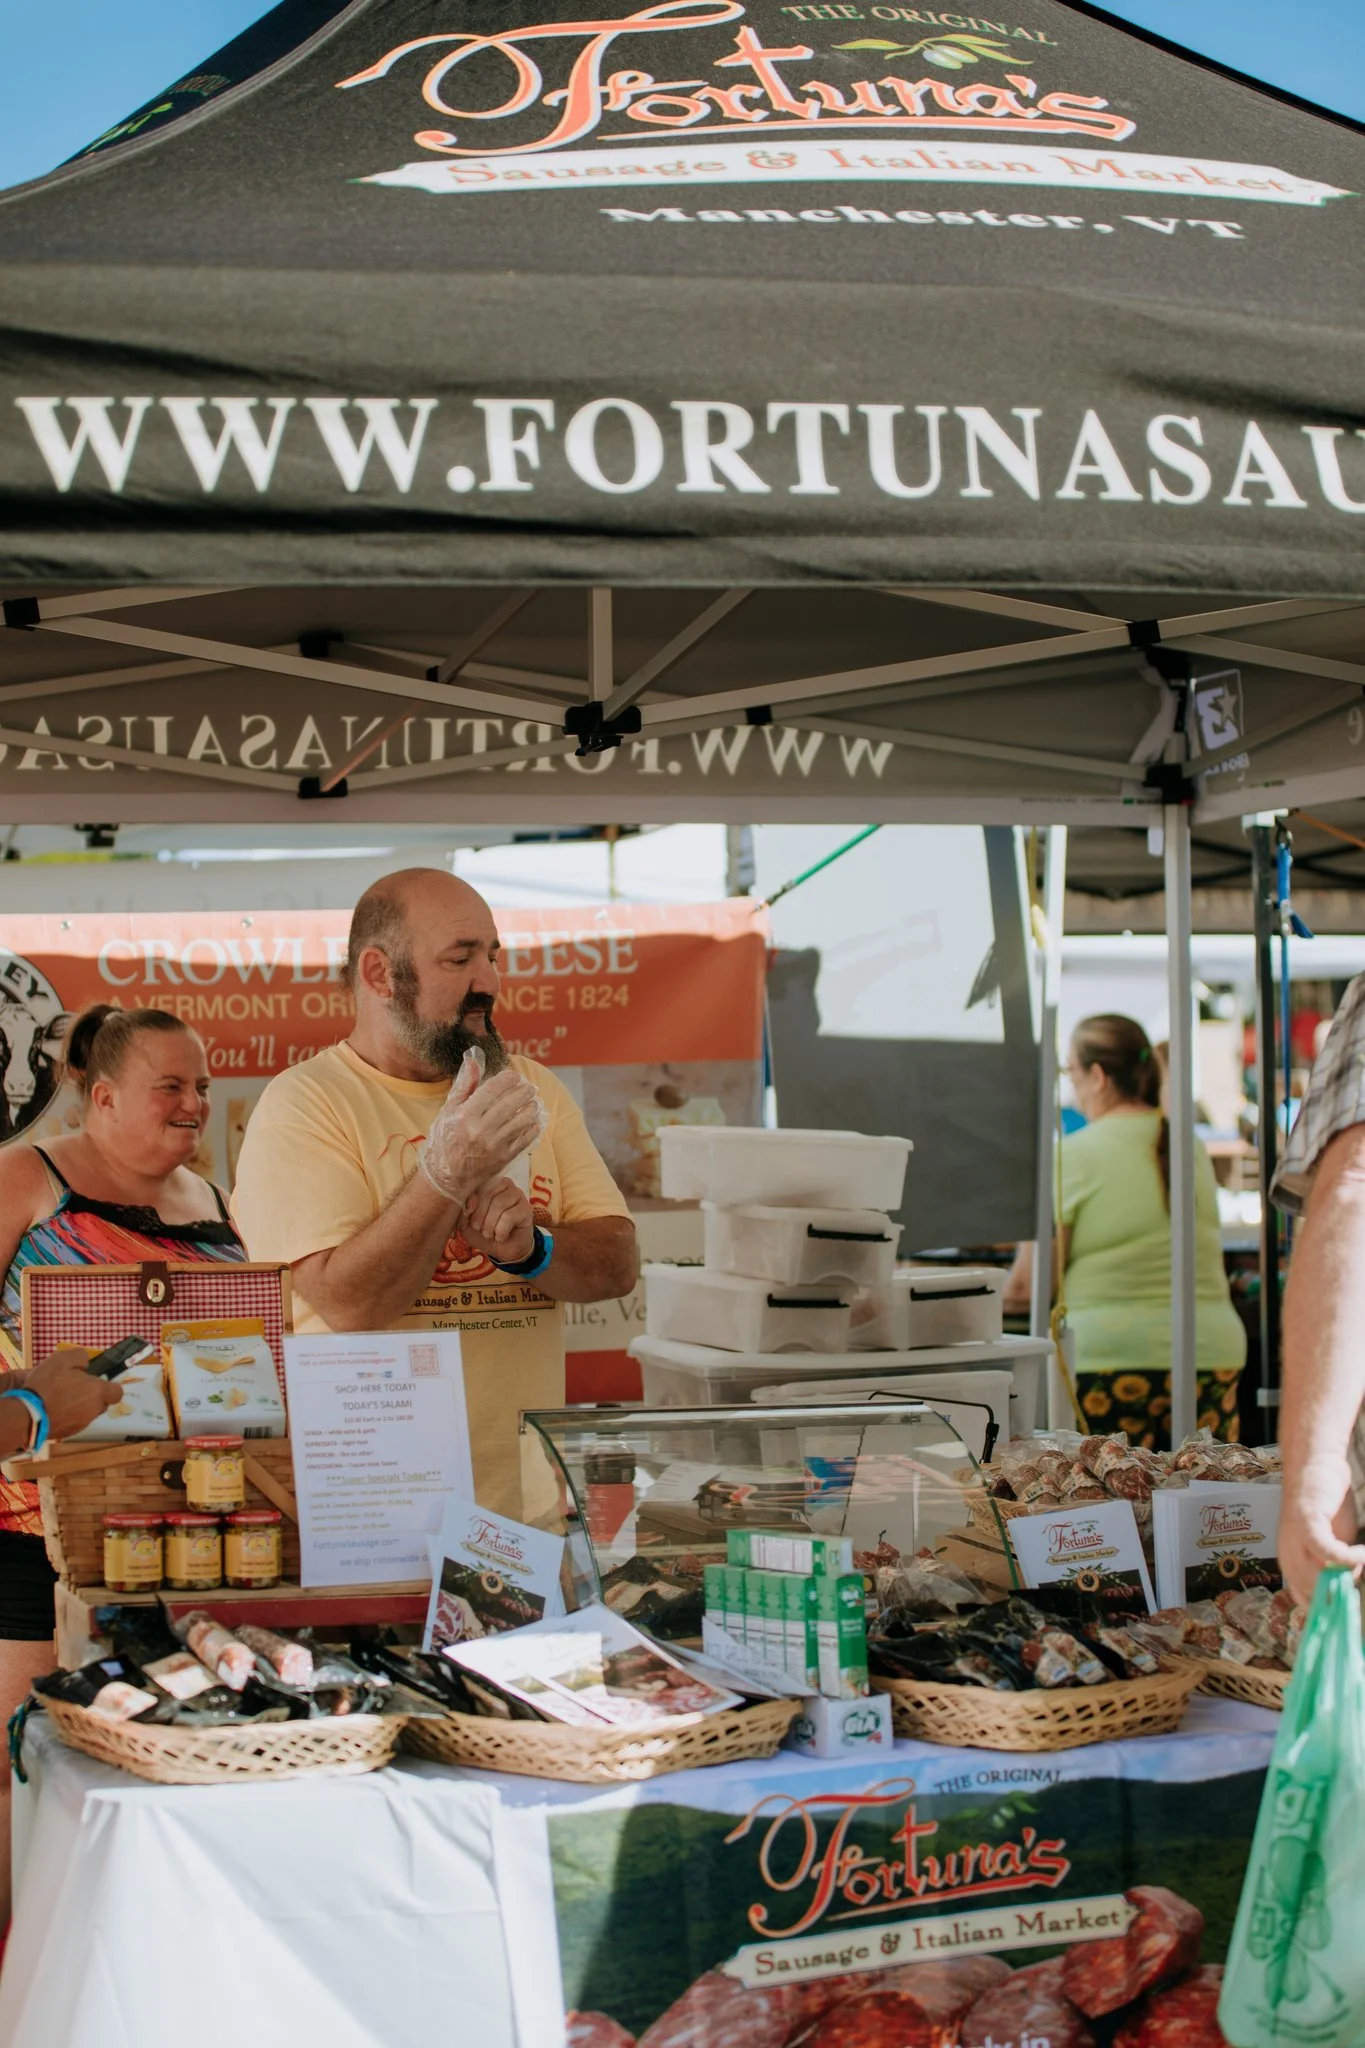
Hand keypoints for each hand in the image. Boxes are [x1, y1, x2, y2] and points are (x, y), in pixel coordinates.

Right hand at [24, 1347, 121, 1442]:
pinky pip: (74, 1422)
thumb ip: (80, 1357)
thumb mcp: (62, 1359)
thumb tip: (85, 1362)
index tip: (96, 1381)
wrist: (28, 1414)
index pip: (117, 1392)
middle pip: (101, 1402)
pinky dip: (68, 1416)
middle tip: (73, 1387)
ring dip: (79, 1406)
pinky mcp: (69, 1433)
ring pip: (87, 1412)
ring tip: (60, 1397)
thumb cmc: (47, 1385)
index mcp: (98, 1392)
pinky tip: (53, 1409)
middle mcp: (94, 1410)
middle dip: (92, 1395)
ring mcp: (82, 1424)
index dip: (109, 1386)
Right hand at [420, 1065, 541, 1209]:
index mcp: (465, 1115)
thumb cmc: (445, 1140)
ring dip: (531, 1109)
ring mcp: (493, 1145)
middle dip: (524, 1092)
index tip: (514, 1076)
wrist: (446, 1177)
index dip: (507, 1079)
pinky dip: (531, 1128)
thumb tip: (474, 1061)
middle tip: (529, 1087)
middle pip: (510, 1104)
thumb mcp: (448, 1111)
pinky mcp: (503, 1159)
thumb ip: (464, 1086)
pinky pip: (524, 1140)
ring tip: (533, 1102)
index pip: (492, 1090)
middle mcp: (480, 1130)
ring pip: (521, 1121)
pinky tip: (533, 1121)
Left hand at [461, 1178, 536, 1264]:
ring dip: (490, 1224)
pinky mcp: (526, 1208)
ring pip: (499, 1204)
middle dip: (480, 1216)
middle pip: (488, 1195)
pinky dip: (501, 1230)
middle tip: (479, 1229)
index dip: (471, 1201)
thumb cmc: (485, 1233)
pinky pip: (509, 1216)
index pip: (478, 1185)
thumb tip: (468, 1204)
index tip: (468, 1215)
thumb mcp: (466, 1224)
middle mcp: (504, 1184)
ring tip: (490, 1234)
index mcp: (489, 1183)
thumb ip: (463, 1212)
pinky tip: (501, 1236)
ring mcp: (517, 1195)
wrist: (504, 1250)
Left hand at [1278, 1453, 1364, 1607]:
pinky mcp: (1305, 1524)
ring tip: (1361, 1556)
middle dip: (1341, 1590)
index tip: (1346, 1605)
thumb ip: (1338, 1563)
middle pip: (1314, 1593)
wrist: (1315, 1465)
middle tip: (1359, 1570)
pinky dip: (1346, 1557)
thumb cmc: (1325, 1503)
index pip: (1304, 1600)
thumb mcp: (1335, 1541)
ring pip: (1319, 1576)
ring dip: (1347, 1573)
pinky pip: (1326, 1551)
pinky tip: (1361, 1553)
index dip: (1327, 1608)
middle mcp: (1288, 1555)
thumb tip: (1349, 1583)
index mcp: (1292, 1563)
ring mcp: (1294, 1540)